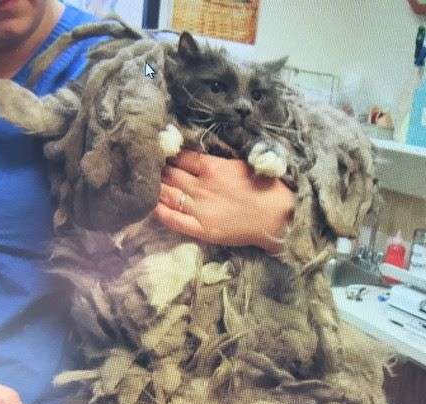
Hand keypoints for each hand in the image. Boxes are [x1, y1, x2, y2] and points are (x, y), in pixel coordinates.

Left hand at [154, 151, 294, 253]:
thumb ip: (216, 162)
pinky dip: (160, 212)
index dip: (168, 154)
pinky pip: (174, 220)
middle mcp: (201, 186)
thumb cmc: (265, 188)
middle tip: (149, 168)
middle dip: (158, 170)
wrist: (278, 217)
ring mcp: (200, 208)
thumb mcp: (240, 164)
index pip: (180, 157)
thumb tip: (194, 157)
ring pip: (168, 194)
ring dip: (156, 188)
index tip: (162, 153)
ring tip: (147, 184)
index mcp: (212, 167)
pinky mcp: (202, 229)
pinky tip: (151, 206)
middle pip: (170, 174)